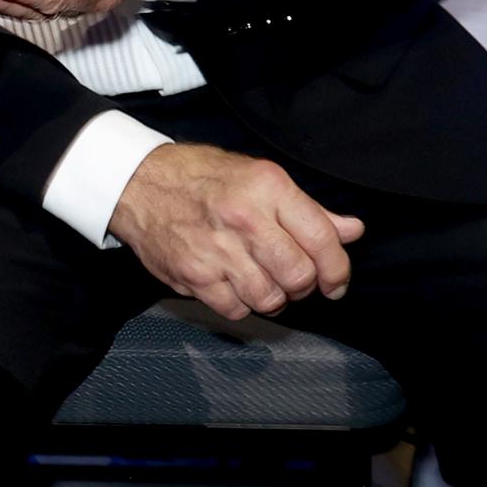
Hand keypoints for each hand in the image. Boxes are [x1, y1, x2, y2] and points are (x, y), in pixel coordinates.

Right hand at [108, 143, 362, 320]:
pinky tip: (233, 283)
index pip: (322, 240)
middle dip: (304, 285)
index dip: (338, 269)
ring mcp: (217, 249)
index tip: (335, 281)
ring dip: (273, 297)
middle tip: (293, 278)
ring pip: (271, 298)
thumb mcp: (256, 176)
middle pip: (299, 276)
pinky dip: (241, 304)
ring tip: (261, 280)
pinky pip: (236, 309)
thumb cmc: (198, 176)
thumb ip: (307, 208)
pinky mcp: (193, 275)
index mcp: (265, 187)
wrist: (135, 182)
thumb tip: (352, 231)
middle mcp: (244, 217)